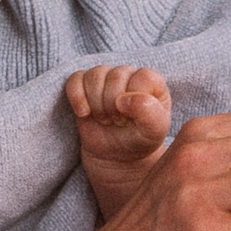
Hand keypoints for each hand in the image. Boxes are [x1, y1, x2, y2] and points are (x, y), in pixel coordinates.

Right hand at [66, 64, 172, 222]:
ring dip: (96, 104)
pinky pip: (75, 79)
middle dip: (113, 105)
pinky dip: (77, 96)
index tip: (133, 119)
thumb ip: (149, 114)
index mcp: (151, 81)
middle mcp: (129, 74)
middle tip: (118, 122)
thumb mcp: (154, 131)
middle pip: (115, 76)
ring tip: (105, 119)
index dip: (134, 100)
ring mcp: (105, 77)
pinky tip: (84, 114)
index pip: (142, 77)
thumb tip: (124, 99)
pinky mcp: (84, 86)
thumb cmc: (140, 140)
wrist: (118, 156)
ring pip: (94, 76)